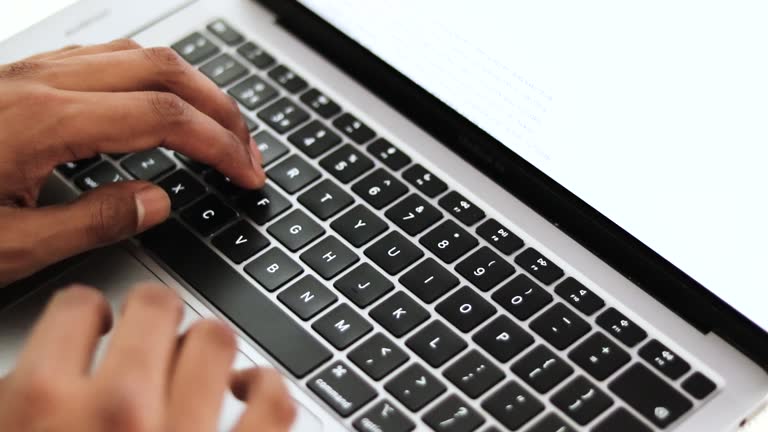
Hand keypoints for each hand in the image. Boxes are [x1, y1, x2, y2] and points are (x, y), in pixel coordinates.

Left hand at [0, 40, 264, 284]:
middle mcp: (41, 82)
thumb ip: (90, 224)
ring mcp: (32, 72)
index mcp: (44, 120)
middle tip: (247, 150)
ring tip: (216, 126)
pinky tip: (160, 105)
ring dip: (191, 88)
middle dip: (220, 109)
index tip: (246, 173)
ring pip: (138, 55)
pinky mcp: (24, 76)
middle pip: (164, 70)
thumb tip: (155, 204)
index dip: (219, 144)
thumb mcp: (7, 246)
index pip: (164, 117)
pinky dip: (153, 78)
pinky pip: (107, 58)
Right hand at [0, 284, 294, 430]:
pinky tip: (249, 392)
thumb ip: (17, 399)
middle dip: (152, 312)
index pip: (77, 308)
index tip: (97, 325)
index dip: (87, 313)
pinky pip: (274, 399)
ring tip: (198, 359)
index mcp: (44, 404)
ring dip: (207, 344)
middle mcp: (120, 412)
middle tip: (152, 333)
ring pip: (216, 338)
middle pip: (154, 307)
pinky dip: (267, 385)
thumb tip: (30, 371)